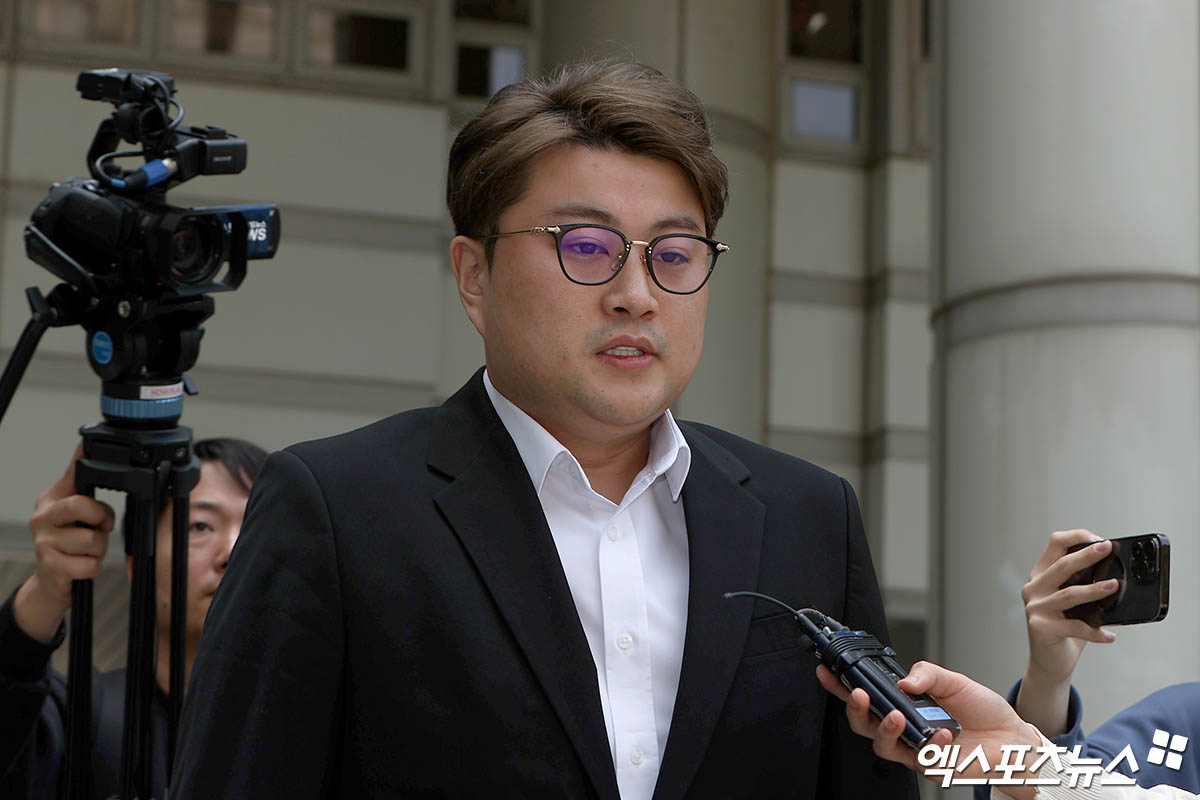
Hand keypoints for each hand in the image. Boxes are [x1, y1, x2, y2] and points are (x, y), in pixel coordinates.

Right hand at [13, 446, 114, 643]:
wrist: (50, 584)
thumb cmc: (69, 546)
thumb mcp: (77, 517)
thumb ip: (88, 496)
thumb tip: (98, 468)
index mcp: (52, 500)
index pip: (71, 474)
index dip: (82, 460)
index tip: (88, 443)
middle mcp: (42, 517)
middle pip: (81, 505)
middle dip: (101, 517)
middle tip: (102, 527)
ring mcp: (43, 542)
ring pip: (92, 539)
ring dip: (99, 549)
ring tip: (88, 551)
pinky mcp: (50, 566)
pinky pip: (90, 564)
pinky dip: (93, 568)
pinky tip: (82, 566)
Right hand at [817, 661, 1041, 798]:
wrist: (1011, 737)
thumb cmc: (982, 710)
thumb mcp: (954, 680)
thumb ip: (927, 673)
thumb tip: (904, 679)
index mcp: (902, 703)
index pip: (865, 693)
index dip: (841, 685)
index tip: (826, 671)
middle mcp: (903, 727)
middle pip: (863, 723)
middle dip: (855, 709)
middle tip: (860, 695)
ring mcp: (914, 749)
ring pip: (882, 746)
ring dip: (885, 730)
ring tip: (897, 717)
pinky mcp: (931, 767)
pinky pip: (919, 759)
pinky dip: (929, 744)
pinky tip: (943, 733)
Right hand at [1016, 529, 1117, 733]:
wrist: (1049, 663)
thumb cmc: (1064, 629)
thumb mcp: (1071, 603)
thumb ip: (1083, 586)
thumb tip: (1116, 575)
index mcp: (1040, 576)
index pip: (1054, 545)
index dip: (1076, 537)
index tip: (1099, 540)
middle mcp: (1033, 589)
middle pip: (1061, 566)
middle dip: (1086, 555)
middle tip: (1108, 548)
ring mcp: (1035, 609)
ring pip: (1069, 594)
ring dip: (1095, 590)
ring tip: (1115, 586)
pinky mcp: (1041, 629)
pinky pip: (1075, 627)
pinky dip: (1096, 632)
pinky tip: (1110, 636)